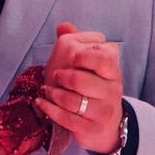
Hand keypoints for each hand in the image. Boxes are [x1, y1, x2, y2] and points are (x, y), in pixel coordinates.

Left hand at [34, 22, 123, 154]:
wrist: (104, 124)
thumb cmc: (92, 88)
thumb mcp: (88, 64)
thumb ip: (77, 43)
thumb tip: (63, 26)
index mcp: (112, 70)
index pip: (104, 58)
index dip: (84, 56)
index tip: (73, 57)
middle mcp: (112, 90)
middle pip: (82, 79)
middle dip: (63, 76)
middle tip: (56, 75)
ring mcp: (103, 111)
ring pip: (73, 101)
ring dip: (54, 94)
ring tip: (48, 90)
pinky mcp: (92, 128)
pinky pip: (67, 119)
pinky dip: (50, 110)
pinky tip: (42, 103)